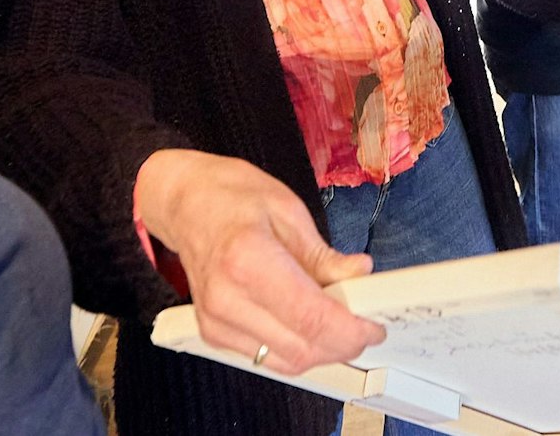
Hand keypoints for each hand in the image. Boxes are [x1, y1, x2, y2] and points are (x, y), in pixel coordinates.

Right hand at [134, 149, 384, 375]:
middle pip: (301, 348)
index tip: (374, 325)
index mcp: (247, 259)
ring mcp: (215, 321)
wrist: (184, 204)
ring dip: (322, 349)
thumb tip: (359, 275)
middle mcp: (227, 298)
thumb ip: (323, 254)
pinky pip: (267, 358)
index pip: (310, 317)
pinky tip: (308, 323)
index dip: (351, 330)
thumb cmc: (231, 197)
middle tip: (365, 322)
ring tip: (339, 319)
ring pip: (287, 362)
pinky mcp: (213, 334)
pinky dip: (296, 347)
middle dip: (343, 343)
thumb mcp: (288, 210)